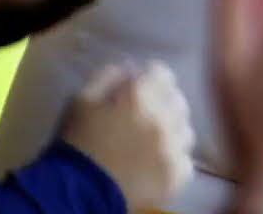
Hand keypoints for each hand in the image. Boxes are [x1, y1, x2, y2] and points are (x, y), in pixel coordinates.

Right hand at [59, 61, 194, 210]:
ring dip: (172, 131)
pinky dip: (174, 159)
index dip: (150, 78)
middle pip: (178, 100)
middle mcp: (163, 118)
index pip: (162, 72)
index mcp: (140, 96)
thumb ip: (108, 77)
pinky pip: (186, 159)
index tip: (141, 87)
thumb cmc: (77, 143)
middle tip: (146, 115)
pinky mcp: (178, 174)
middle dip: (164, 103)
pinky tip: (156, 163)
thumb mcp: (82, 100)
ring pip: (185, 129)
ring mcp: (174, 148)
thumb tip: (130, 69)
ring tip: (153, 141)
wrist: (78, 193)